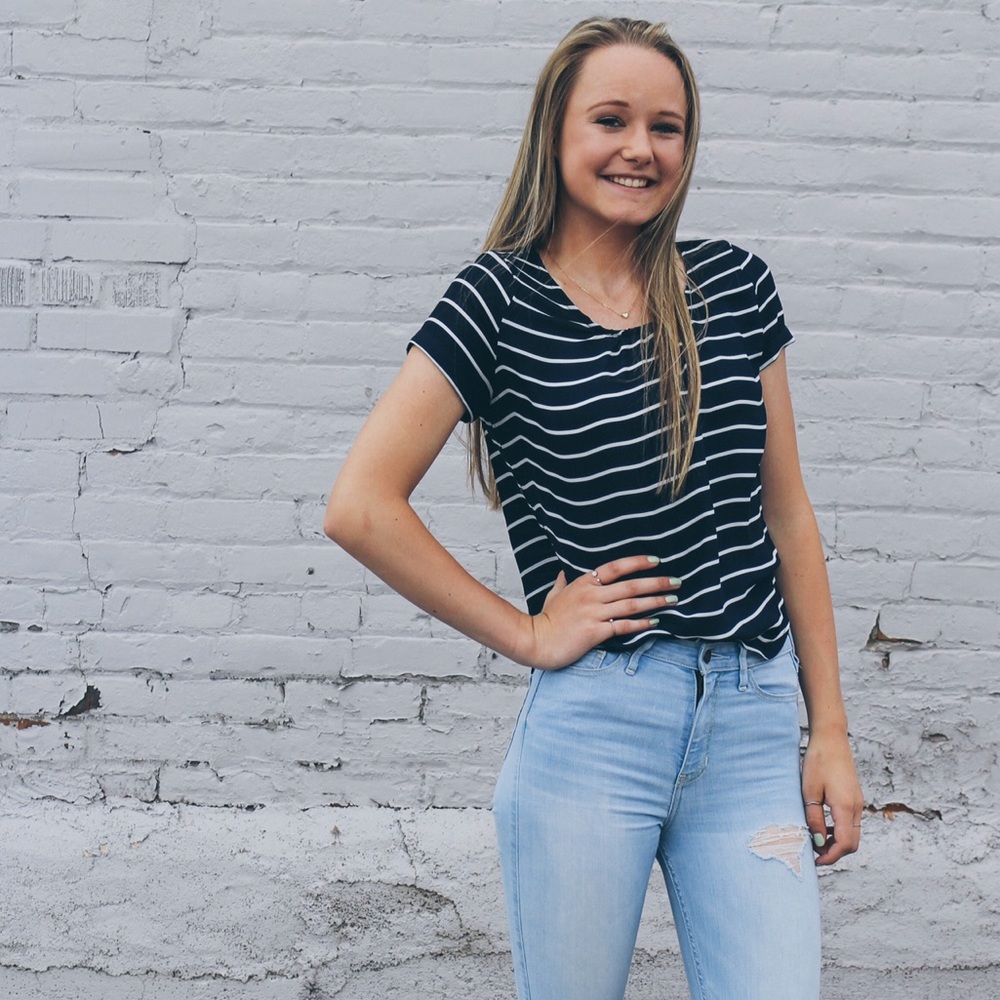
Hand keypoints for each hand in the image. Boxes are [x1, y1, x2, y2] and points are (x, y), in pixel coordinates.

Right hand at [515, 555, 680, 669]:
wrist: (535, 641)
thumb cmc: (545, 619)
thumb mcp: (553, 595)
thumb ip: (562, 583)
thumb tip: (563, 573)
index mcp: (583, 583)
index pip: (615, 567)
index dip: (637, 562)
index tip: (656, 560)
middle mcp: (591, 595)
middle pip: (630, 585)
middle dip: (656, 582)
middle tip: (676, 581)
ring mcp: (593, 613)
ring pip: (631, 604)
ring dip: (655, 601)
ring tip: (673, 600)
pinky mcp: (595, 632)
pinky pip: (623, 626)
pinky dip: (642, 623)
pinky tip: (656, 622)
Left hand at [801, 729, 863, 865]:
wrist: (831, 738)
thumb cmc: (818, 762)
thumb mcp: (809, 792)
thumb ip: (814, 818)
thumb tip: (817, 841)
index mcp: (846, 808)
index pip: (844, 844)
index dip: (830, 857)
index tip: (814, 860)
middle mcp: (857, 808)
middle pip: (852, 843)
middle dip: (835, 853)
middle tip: (814, 853)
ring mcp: (858, 803)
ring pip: (853, 834)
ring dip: (837, 842)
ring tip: (815, 840)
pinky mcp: (855, 798)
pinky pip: (851, 823)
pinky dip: (839, 831)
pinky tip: (823, 825)